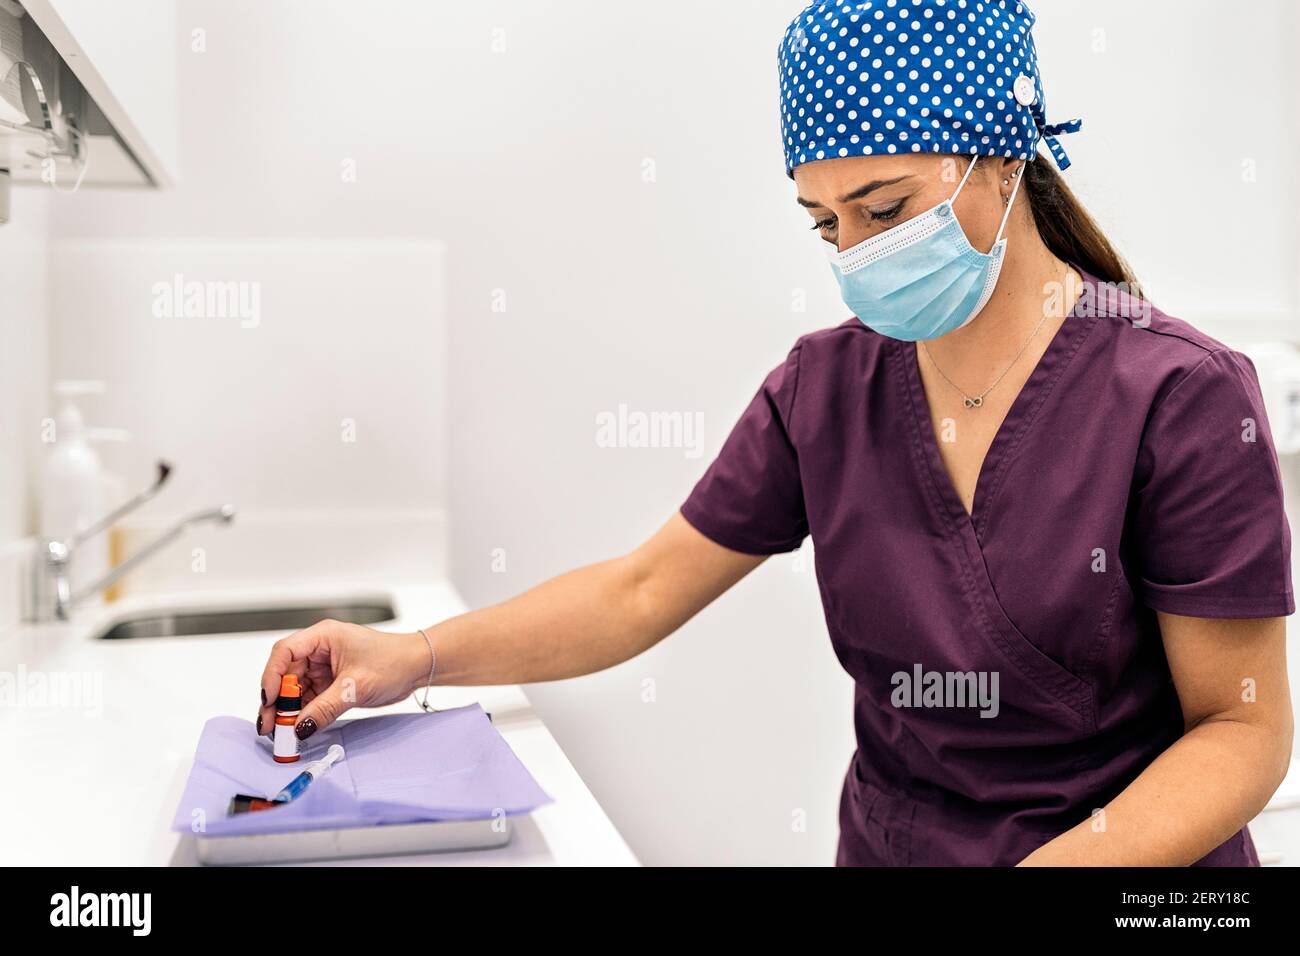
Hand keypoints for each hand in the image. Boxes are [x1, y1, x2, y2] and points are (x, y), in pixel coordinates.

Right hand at [256, 619, 429, 739]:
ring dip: (288, 710)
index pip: (285, 652)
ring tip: (281, 732)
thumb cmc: (394, 661)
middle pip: (286, 673)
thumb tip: (300, 727)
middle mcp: (319, 649)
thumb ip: (325, 708)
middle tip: (270, 725)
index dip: (272, 675)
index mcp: (323, 637)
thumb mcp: (356, 686)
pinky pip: (309, 698)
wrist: (417, 667)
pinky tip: (298, 728)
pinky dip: (303, 713)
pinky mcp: (330, 682)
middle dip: (277, 700)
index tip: (269, 699)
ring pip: (295, 688)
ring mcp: (324, 666)